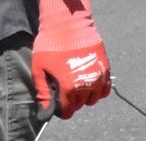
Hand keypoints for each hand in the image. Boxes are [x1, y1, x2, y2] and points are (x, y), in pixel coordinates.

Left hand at [30, 0, 112, 117]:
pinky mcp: (105, 68)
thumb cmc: (51, 44)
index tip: (58, 106)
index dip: (61, 111)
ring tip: (77, 86)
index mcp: (69, 88)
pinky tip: (90, 84)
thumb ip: (43, 92)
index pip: (68, 112)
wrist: (68, 23)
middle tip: (64, 91)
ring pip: (93, 99)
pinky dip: (98, 90)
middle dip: (71, 101)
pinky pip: (105, 88)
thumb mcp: (39, 68)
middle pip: (80, 105)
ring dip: (84, 97)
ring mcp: (98, 77)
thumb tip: (45, 111)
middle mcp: (86, 86)